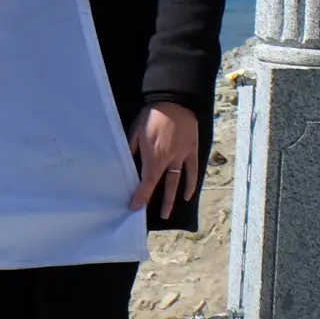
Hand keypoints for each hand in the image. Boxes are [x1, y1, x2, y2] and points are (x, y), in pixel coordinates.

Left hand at [128, 100, 201, 219]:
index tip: (134, 207)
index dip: (141, 196)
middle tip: (153, 216)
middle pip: (163, 186)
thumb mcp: (135, 132)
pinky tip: (188, 195)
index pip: (146, 182)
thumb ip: (131, 150)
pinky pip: (193, 171)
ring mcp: (182, 157)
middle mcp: (169, 161)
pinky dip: (191, 183)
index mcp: (153, 156)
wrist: (174, 102)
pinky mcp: (192, 151)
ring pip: (178, 182)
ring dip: (173, 198)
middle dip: (157, 202)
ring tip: (168, 212)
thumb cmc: (151, 116)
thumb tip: (126, 165)